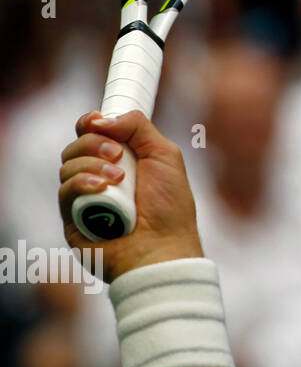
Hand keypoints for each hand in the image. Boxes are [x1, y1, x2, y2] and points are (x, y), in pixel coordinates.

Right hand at [58, 110, 202, 282]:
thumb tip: (102, 118)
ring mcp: (85, 197)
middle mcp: (100, 176)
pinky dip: (82, 183)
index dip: (90, 123)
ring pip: (68, 165)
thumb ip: (138, 127)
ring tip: (118, 178)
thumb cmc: (170, 207)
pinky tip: (101, 188)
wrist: (163, 248)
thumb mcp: (165, 156)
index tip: (96, 120)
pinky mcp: (73, 218)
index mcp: (122, 160)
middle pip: (77, 145)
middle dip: (95, 143)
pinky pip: (65, 190)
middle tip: (117, 155)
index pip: (92, 133)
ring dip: (92, 164)